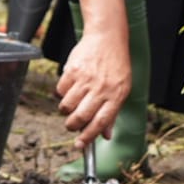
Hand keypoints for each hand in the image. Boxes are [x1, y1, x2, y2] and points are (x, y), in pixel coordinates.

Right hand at [56, 26, 131, 144]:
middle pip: (81, 117)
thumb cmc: (116, 64)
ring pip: (67, 106)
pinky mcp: (72, 69)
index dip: (88, 137)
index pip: (101, 122)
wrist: (107, 37)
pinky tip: (70, 87)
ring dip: (66, 110)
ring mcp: (86, 79)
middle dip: (72, 126)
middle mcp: (101, 88)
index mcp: (116, 95)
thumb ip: (113, 113)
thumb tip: (105, 135)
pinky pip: (60, 90)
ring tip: (71, 104)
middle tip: (71, 125)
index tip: (80, 145)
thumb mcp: (122, 89)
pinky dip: (62, 93)